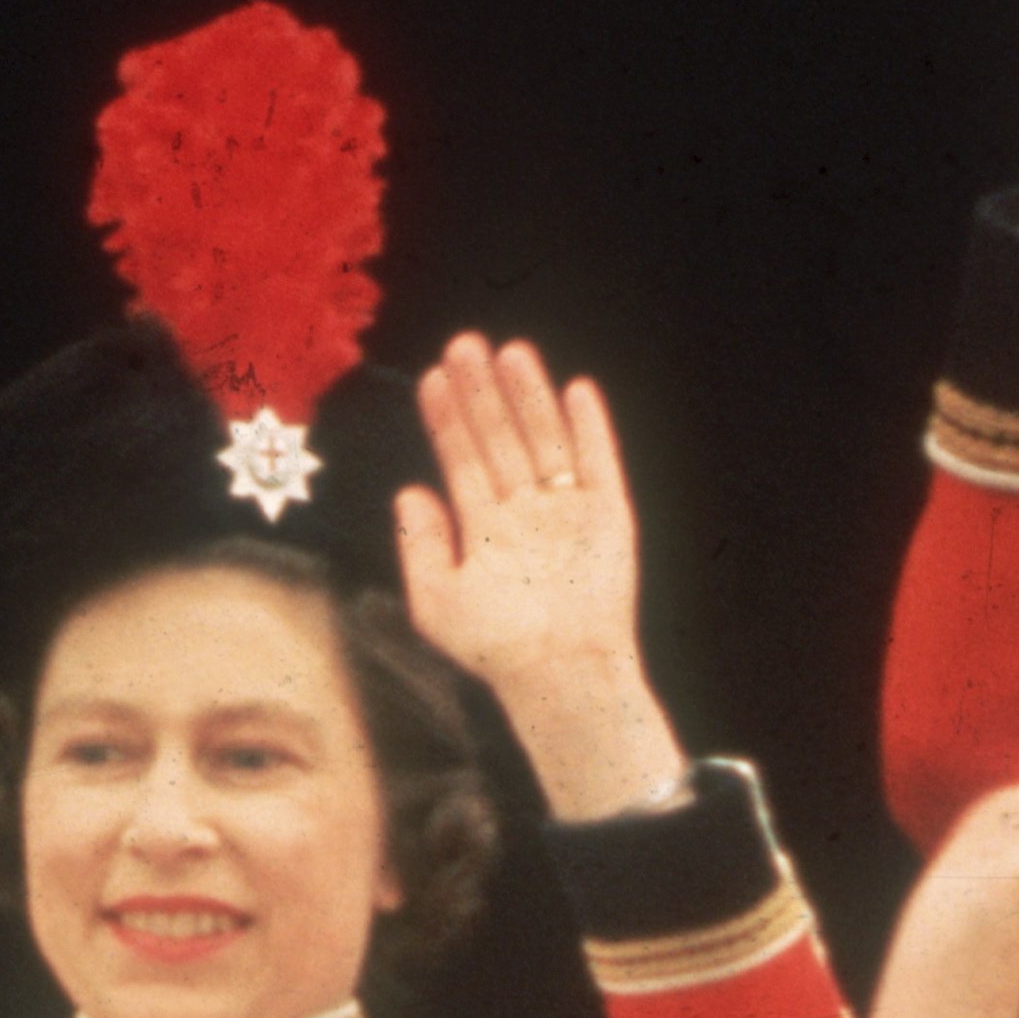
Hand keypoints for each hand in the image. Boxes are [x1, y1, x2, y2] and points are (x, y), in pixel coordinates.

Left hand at [396, 331, 685, 818]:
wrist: (560, 674)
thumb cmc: (497, 649)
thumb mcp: (435, 601)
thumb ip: (419, 545)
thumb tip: (409, 490)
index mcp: (485, 530)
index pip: (462, 460)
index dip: (447, 418)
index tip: (432, 377)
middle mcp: (525, 514)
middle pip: (500, 439)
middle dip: (482, 393)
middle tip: (463, 344)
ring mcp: (567, 513)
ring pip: (544, 440)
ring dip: (528, 397)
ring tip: (510, 352)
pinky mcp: (609, 517)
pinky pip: (599, 462)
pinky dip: (590, 428)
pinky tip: (576, 389)